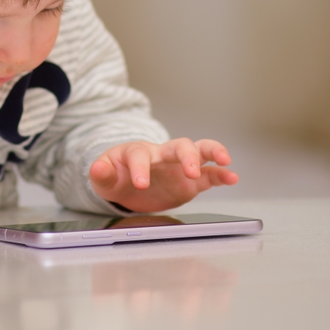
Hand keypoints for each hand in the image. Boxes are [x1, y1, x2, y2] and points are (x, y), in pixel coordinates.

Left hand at [89, 138, 236, 212]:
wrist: (126, 181)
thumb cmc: (115, 175)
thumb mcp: (103, 177)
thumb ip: (101, 173)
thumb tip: (97, 168)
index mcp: (137, 152)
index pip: (140, 155)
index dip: (140, 168)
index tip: (140, 184)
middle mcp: (161, 154)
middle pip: (178, 145)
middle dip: (186, 156)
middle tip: (191, 171)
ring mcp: (178, 166)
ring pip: (199, 150)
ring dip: (213, 153)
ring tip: (225, 161)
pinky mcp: (190, 181)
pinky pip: (209, 175)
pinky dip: (221, 175)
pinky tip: (232, 177)